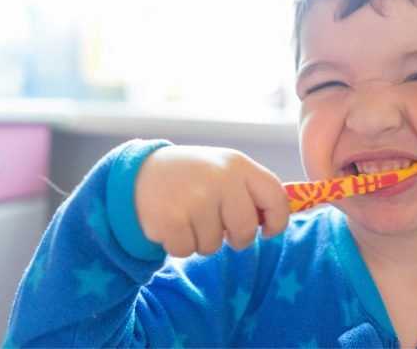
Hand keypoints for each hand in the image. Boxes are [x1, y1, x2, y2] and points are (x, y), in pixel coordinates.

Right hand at [134, 145, 289, 256]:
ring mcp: (195, 198)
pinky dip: (179, 244)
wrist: (139, 174)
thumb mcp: (224, 171)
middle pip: (245, 230)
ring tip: (187, 217)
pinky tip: (171, 224)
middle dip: (235, 239)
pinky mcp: (170, 219)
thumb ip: (250, 191)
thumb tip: (275, 222)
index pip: (275, 197)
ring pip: (213, 245)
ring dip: (201, 240)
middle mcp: (220, 179)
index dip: (277, 220)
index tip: (267, 231)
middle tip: (218, 227)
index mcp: (238, 165)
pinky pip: (187, 250)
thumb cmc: (192, 178)